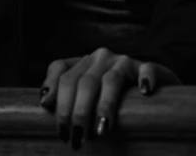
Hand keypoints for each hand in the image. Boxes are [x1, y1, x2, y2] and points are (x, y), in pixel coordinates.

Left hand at [38, 47, 180, 147]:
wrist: (151, 87)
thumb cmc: (112, 95)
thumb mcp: (85, 93)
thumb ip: (65, 94)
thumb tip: (45, 102)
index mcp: (83, 62)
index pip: (62, 72)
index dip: (56, 96)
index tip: (56, 122)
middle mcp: (101, 58)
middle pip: (83, 82)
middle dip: (77, 112)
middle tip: (76, 138)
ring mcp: (124, 61)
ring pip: (110, 80)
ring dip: (104, 106)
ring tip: (100, 131)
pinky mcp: (147, 68)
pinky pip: (147, 70)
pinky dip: (145, 79)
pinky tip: (144, 92)